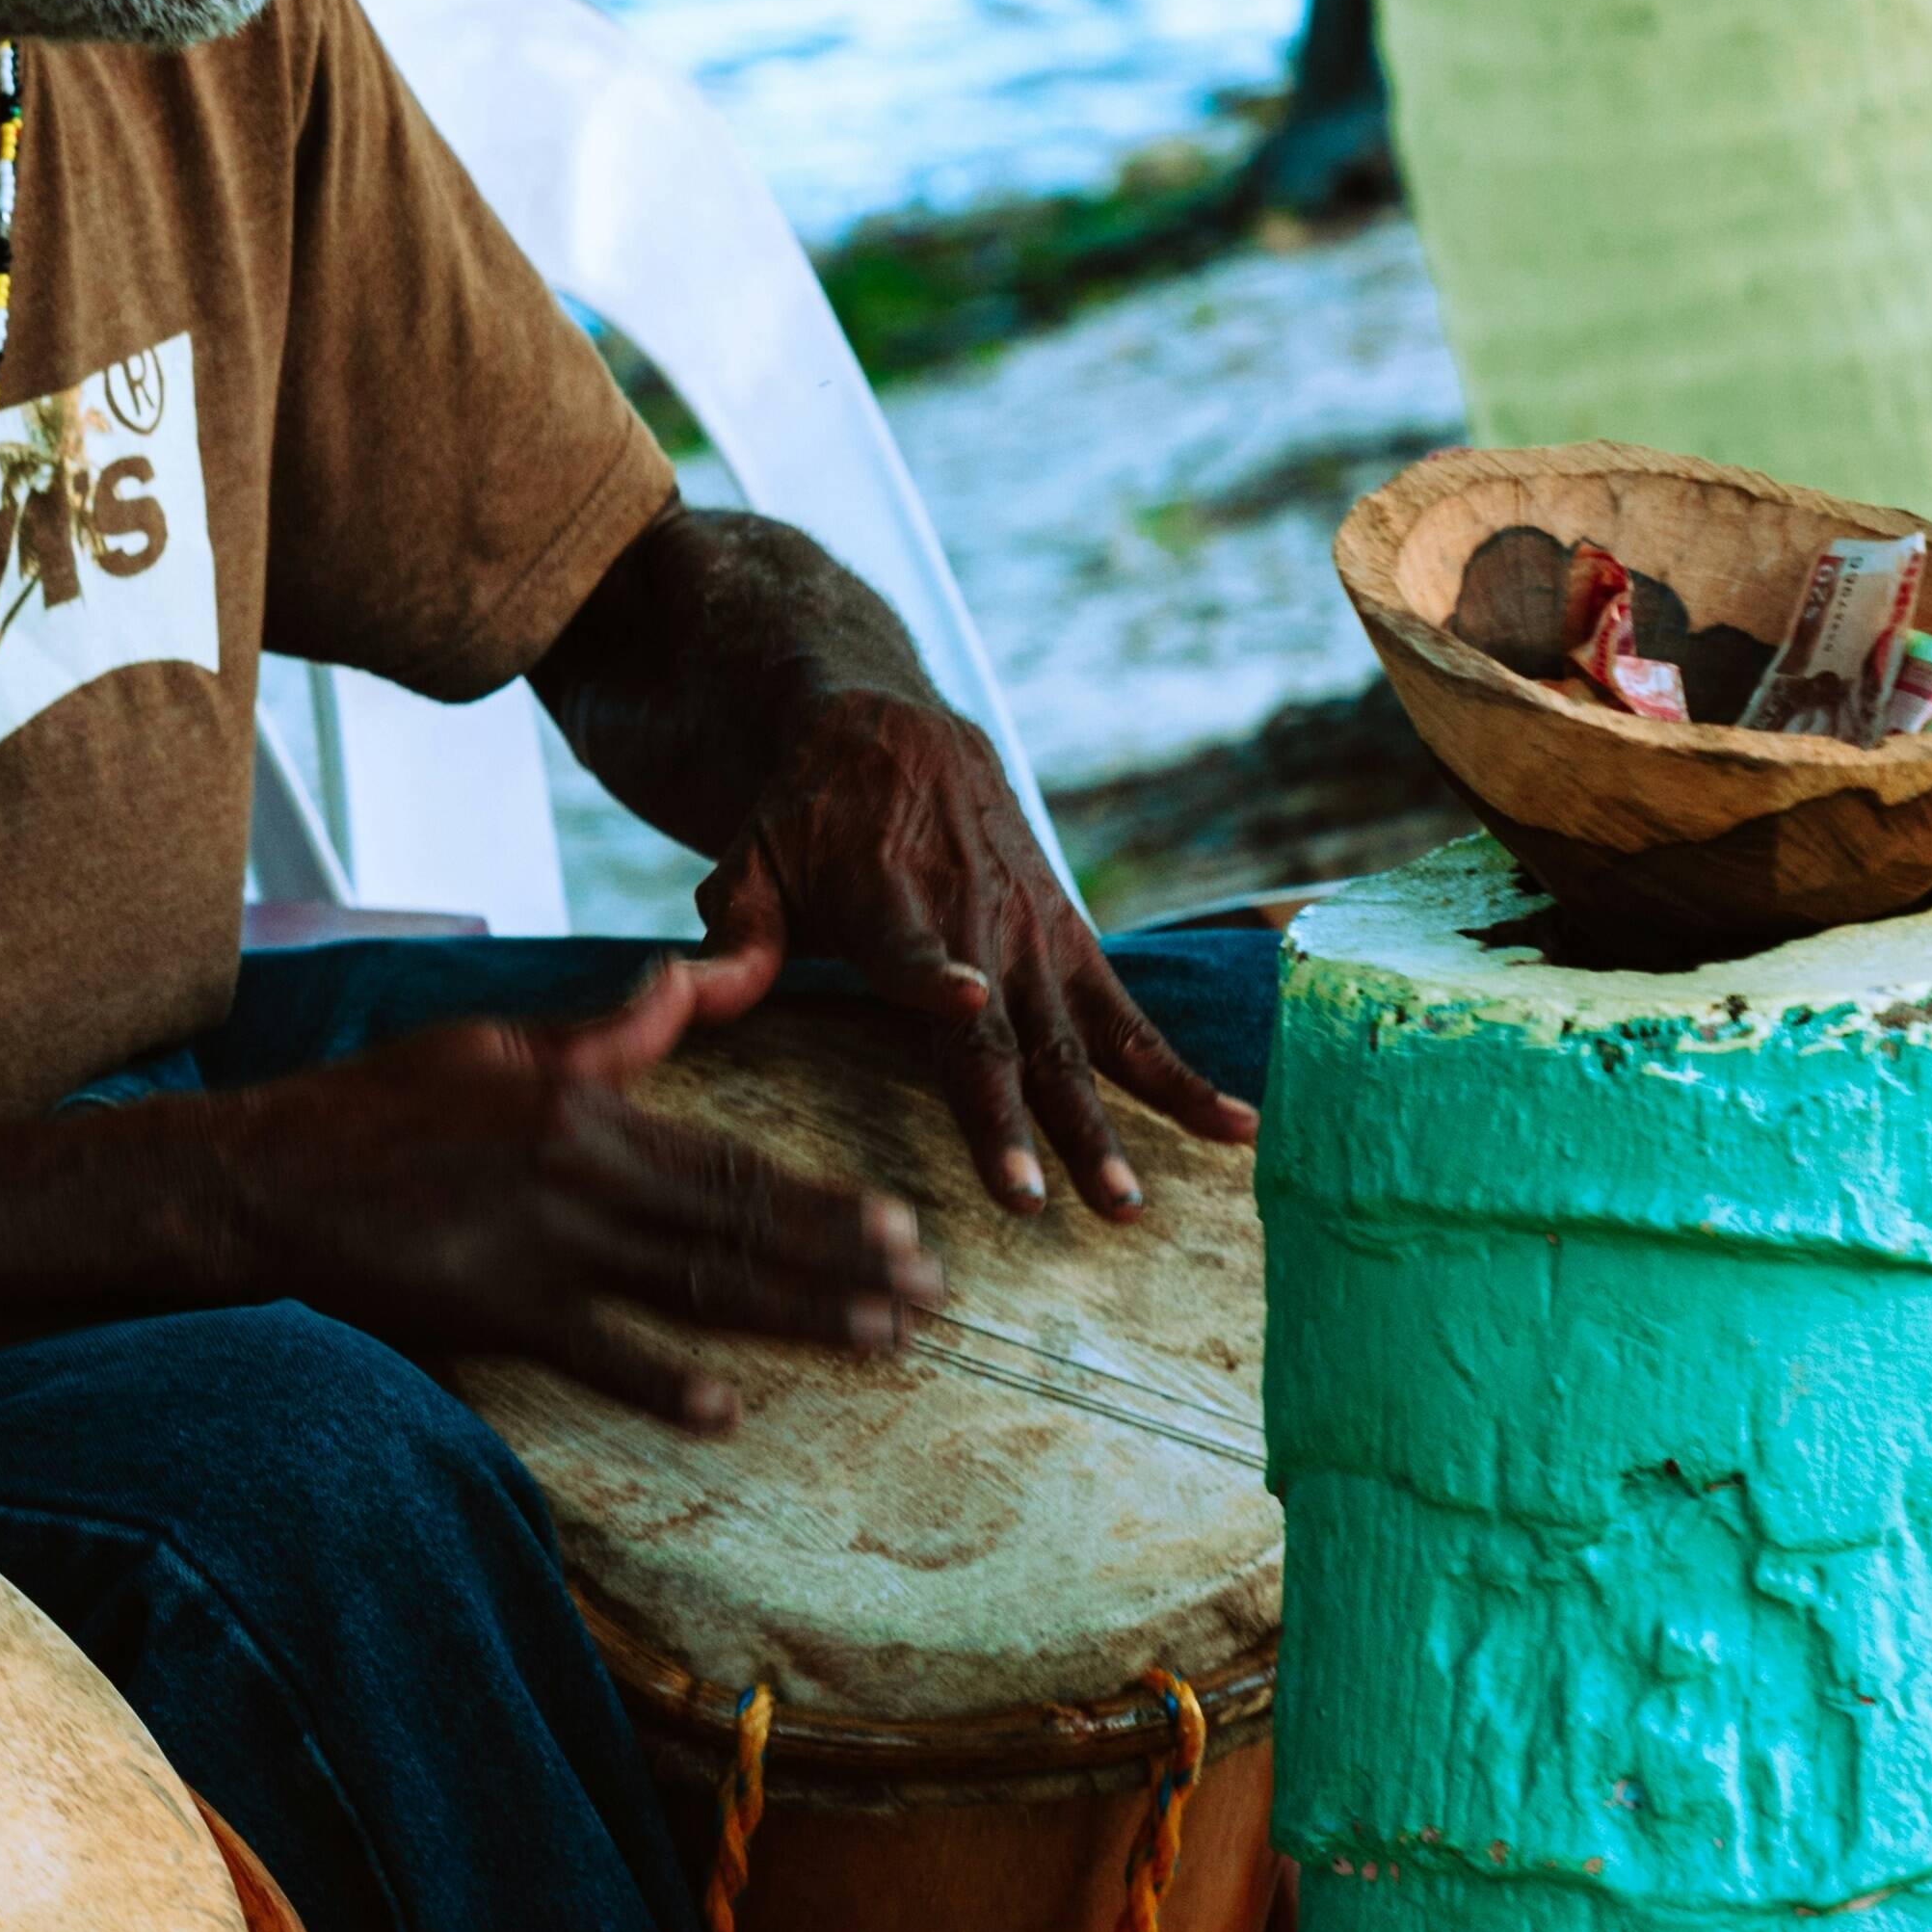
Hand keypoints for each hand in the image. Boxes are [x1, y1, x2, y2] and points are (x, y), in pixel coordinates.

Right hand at [191, 948, 940, 1431]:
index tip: (902, 1224)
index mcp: (585, 1105)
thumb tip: (688, 980)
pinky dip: (664, 1384)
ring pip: (695, 1288)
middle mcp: (580, 1174)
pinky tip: (727, 1410)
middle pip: (738, 1227)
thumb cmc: (372, 1106)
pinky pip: (598, 1354)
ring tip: (877, 1342)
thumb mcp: (490, 1042)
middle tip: (929, 1298)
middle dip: (845, 1264)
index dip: (825, 1198)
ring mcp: (541, 1247)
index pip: (732, 1159)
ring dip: (796, 1317)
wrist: (263, 1176)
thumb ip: (605, 1031)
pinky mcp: (496, 1309)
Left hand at [696, 685, 1257, 1218]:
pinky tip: (1239, 1127)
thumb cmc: (805, 814)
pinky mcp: (1074, 944)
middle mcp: (975, 924)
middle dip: (1026, 1117)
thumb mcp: (751, 855)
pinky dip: (1182, 1075)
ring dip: (1110, 1123)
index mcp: (888, 900)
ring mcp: (1035, 939)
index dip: (934, 975)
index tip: (964, 1000)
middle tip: (1048, 1200)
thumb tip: (692, 993)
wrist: (894, 730)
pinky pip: (1133, 1019)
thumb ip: (735, 933)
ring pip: (1077, 1042)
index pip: (911, 947)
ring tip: (1134, 1201)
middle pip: (1003, 1030)